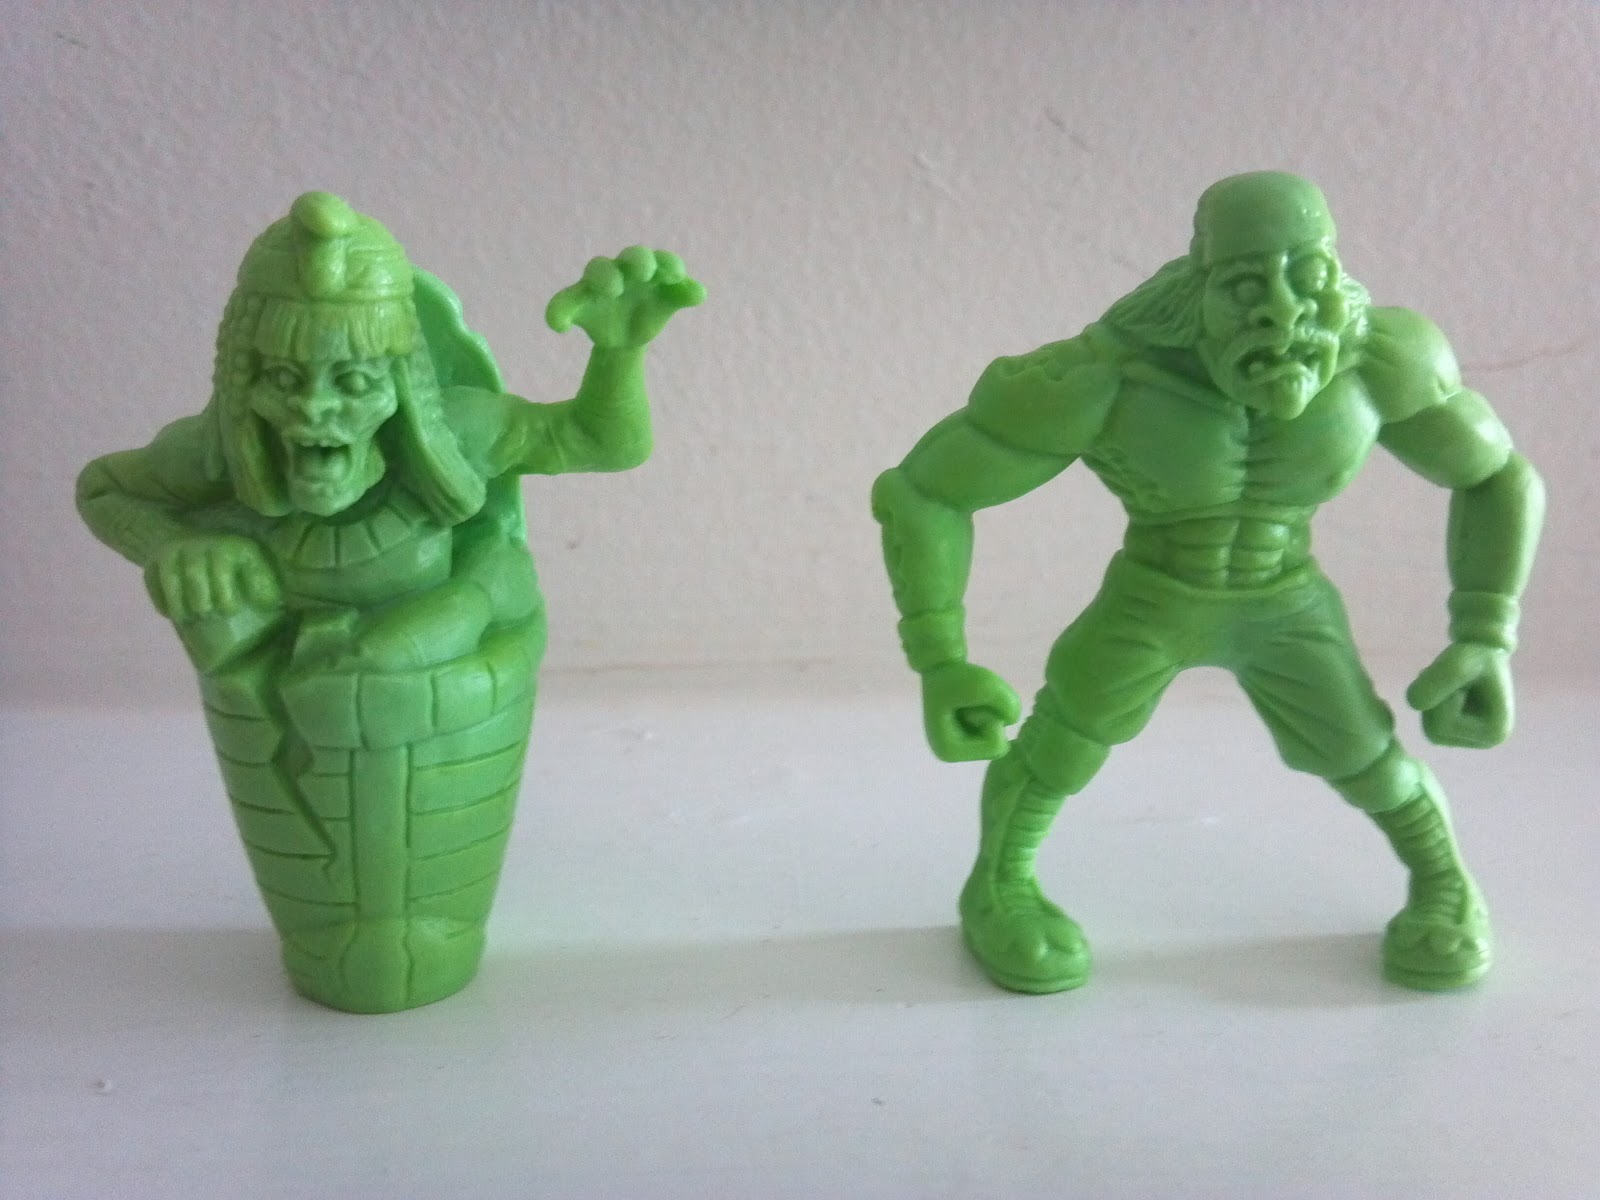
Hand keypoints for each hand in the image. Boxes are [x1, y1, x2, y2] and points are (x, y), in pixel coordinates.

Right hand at [144, 535, 280, 623]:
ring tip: (189, 619)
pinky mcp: (155, 560)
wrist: (215, 557)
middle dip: (200, 600)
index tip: (229, 612)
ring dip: (178, 602)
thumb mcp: (261, 578)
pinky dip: (159, 598)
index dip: (224, 593)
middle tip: (207, 616)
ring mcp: (175, 549)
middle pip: (194, 573)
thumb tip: (265, 603)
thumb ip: (267, 590)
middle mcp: (200, 542)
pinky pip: (151, 578)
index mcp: (230, 545)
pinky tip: (169, 614)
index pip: (222, 567)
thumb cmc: (244, 574)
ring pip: (170, 576)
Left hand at [545, 247, 704, 349]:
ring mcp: (653, 278)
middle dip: (639, 262)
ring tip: (675, 275)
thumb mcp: (578, 313)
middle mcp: (628, 270)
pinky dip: (690, 290)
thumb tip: (554, 325)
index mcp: (602, 273)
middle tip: (642, 273)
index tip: (611, 291)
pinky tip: (697, 295)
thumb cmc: (596, 316)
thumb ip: (562, 312)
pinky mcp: (670, 293)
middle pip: (634, 256)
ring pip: (662, 263)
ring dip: (668, 265)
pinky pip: (682, 287)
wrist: (620, 333)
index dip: (606, 276)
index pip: (601, 268)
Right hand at [921, 661, 1020, 761]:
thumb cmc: (955, 675)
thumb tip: (1014, 719)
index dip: (992, 720)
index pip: (996, 748)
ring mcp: (957, 746)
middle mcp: (951, 754)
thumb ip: (1008, 703)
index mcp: (949, 751)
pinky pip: (995, 732)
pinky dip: (991, 712)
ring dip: (991, 712)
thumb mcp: (985, 684)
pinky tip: (972, 701)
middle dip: (991, 717)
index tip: (972, 704)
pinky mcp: (964, 738)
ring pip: (998, 737)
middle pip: (998, 746)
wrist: (939, 663)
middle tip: (972, 701)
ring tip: (970, 699)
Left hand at [1406, 642, 1513, 748]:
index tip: (1463, 682)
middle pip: (1434, 732)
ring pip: (1430, 728)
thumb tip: (1414, 704)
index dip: (1443, 697)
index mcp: (1495, 732)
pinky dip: (1432, 702)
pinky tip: (1446, 689)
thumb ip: (1440, 679)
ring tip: (1452, 684)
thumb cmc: (1477, 654)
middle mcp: (1487, 741)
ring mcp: (1473, 739)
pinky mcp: (1463, 732)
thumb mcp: (1458, 660)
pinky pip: (1430, 723)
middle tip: (1456, 682)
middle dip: (1436, 700)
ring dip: (1432, 699)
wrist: (1482, 648)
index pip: (1443, 726)